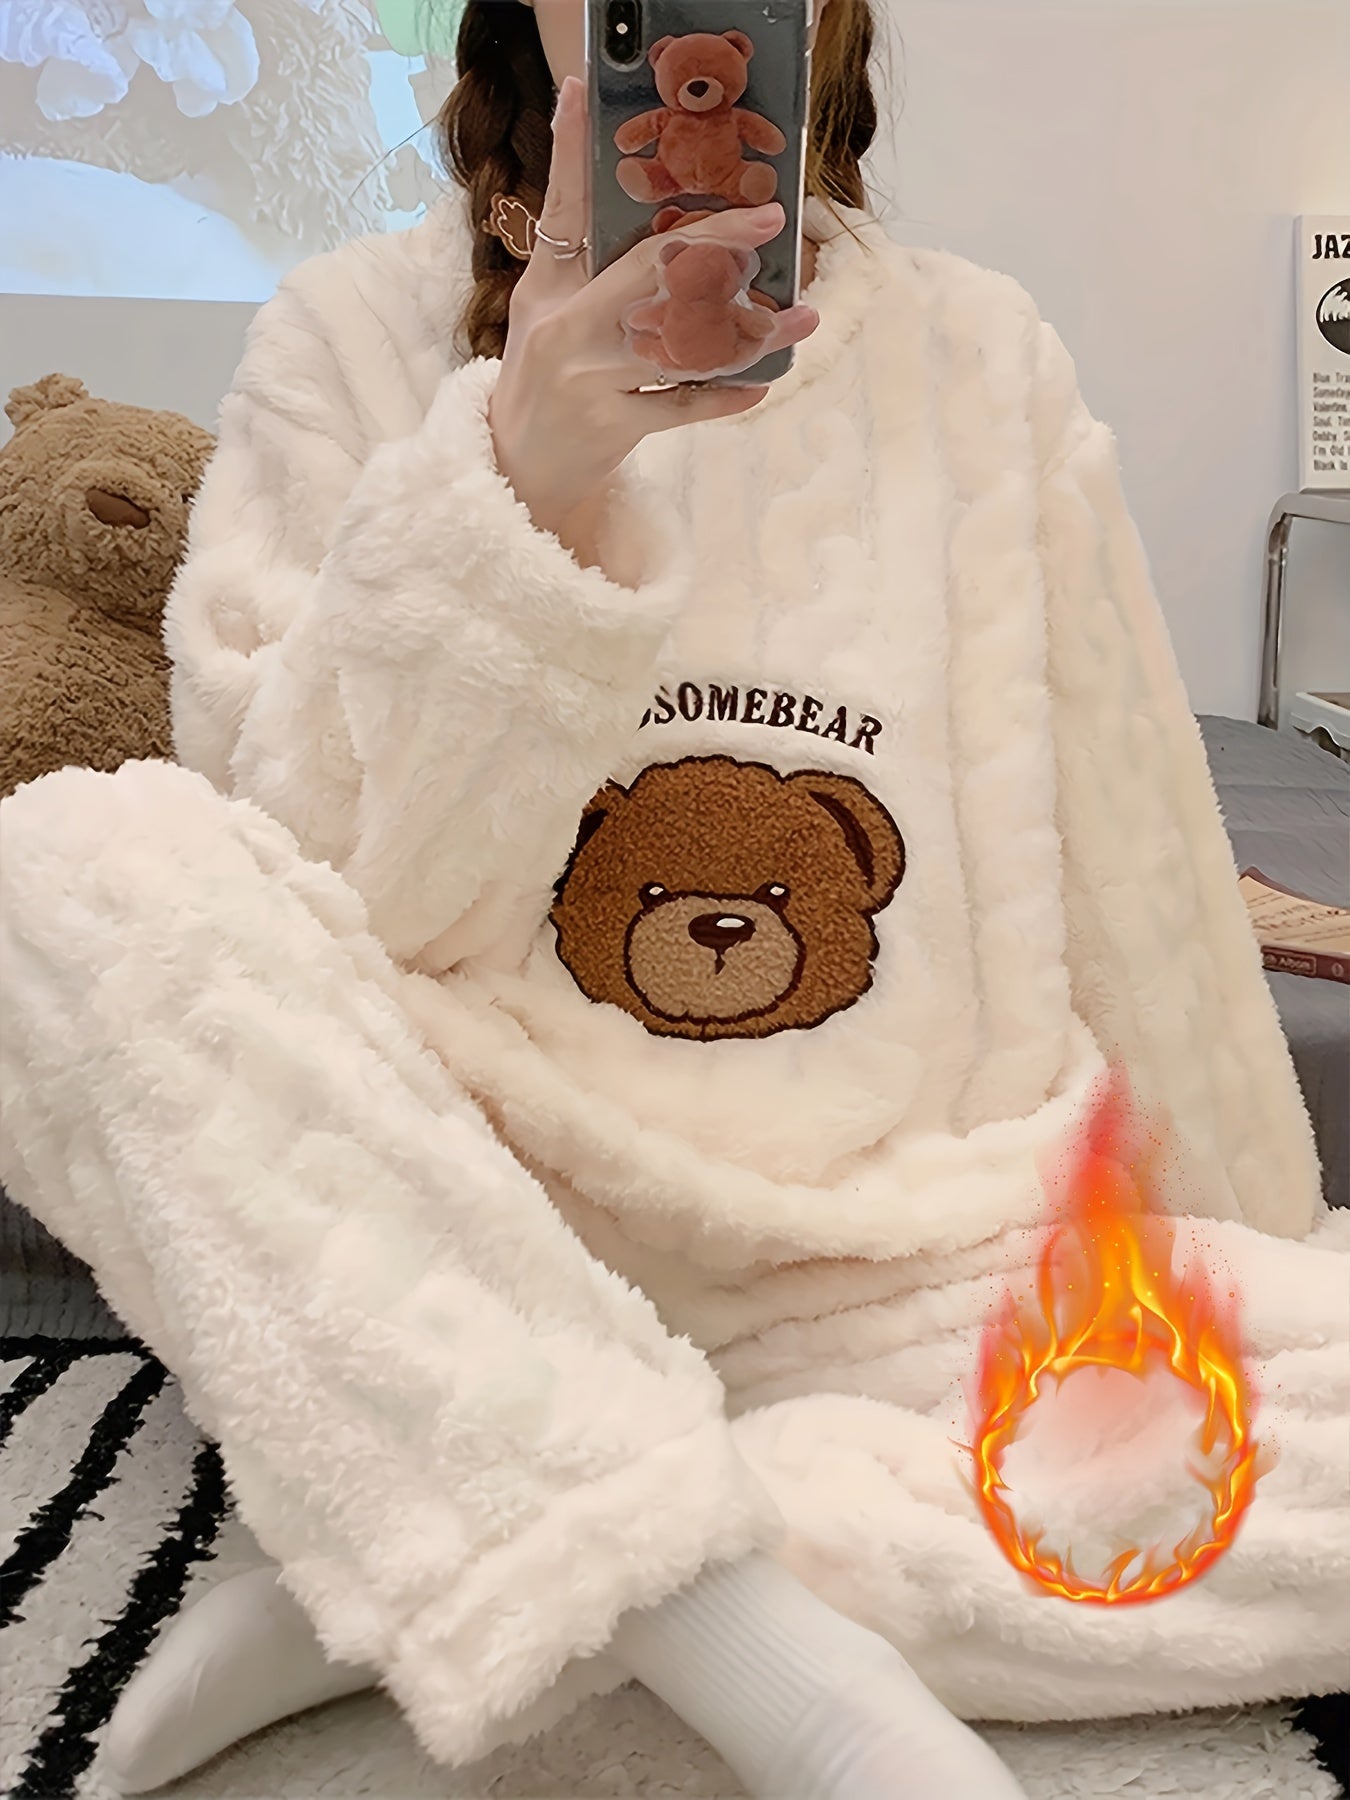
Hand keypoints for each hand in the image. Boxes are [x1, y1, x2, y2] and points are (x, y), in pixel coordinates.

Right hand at [488, 74, 818, 542]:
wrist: (512, 466)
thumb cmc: (536, 372)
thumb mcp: (541, 300)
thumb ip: (572, 237)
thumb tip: (596, 149)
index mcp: (548, 290)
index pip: (581, 213)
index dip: (598, 158)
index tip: (632, 114)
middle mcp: (567, 333)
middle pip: (650, 278)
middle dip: (715, 248)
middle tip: (770, 225)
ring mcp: (590, 384)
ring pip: (678, 349)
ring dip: (744, 334)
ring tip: (799, 318)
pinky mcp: (612, 429)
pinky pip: (680, 410)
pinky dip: (722, 398)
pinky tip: (761, 383)